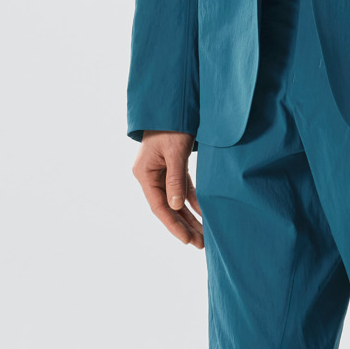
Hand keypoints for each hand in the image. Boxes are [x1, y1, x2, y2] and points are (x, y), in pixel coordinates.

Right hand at [132, 131, 202, 248]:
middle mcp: (151, 176)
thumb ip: (176, 179)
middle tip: (200, 244)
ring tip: (204, 236)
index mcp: (145, 174)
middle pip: (168, 207)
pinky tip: (204, 214)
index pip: (159, 206)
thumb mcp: (175, 152)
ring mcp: (161, 172)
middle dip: (184, 226)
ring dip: (190, 217)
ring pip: (176, 201)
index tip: (187, 240)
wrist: (175, 104)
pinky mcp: (173, 167)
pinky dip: (194, 201)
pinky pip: (184, 190)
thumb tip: (176, 206)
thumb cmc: (172, 125)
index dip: (173, 225)